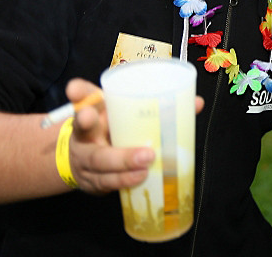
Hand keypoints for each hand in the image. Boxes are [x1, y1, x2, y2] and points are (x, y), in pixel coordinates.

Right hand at [63, 78, 204, 194]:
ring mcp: (83, 158)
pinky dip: (122, 182)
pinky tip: (139, 180)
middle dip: (112, 135)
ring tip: (145, 168)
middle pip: (88, 133)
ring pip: (99, 164)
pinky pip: (104, 182)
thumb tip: (196, 102)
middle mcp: (84, 132)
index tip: (75, 89)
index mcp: (92, 108)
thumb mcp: (125, 110)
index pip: (83, 96)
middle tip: (146, 152)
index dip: (79, 92)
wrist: (82, 157)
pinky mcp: (90, 179)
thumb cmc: (112, 126)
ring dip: (123, 167)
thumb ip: (159, 104)